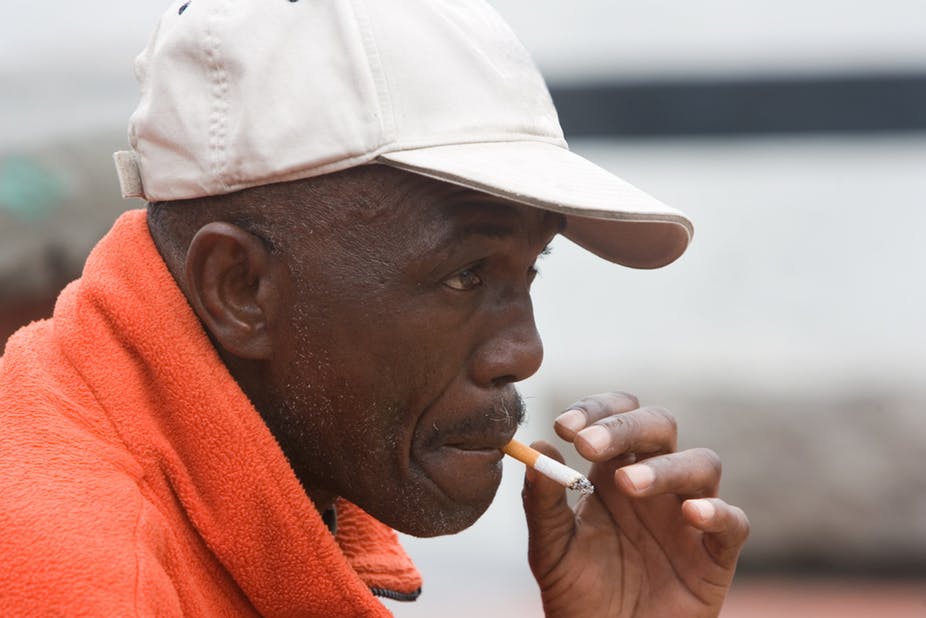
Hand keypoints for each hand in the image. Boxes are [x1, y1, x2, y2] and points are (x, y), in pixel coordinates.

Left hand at [520, 392, 748, 617]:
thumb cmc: (577, 592)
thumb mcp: (549, 548)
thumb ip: (542, 501)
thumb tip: (537, 447)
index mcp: (613, 469)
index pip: (616, 416)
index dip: (596, 410)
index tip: (565, 427)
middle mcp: (655, 481)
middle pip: (660, 425)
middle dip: (625, 426)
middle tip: (587, 446)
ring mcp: (688, 514)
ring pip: (702, 464)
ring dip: (666, 466)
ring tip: (628, 483)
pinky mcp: (716, 554)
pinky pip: (734, 522)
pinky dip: (718, 512)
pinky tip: (691, 514)